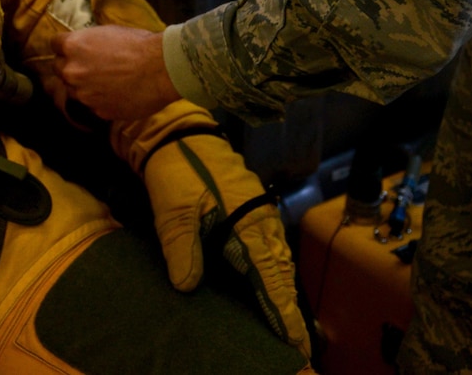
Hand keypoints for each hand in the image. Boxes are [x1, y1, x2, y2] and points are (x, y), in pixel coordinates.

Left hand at [54, 25, 178, 120]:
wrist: (161, 69)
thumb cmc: (139, 45)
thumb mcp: (108, 32)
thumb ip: (88, 42)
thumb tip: (83, 47)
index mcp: (73, 46)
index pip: (55, 44)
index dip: (66, 46)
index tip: (74, 48)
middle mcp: (72, 71)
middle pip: (59, 69)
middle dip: (71, 67)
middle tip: (91, 66)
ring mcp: (84, 94)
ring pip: (74, 90)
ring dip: (84, 86)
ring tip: (107, 81)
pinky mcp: (98, 111)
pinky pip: (92, 105)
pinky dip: (101, 100)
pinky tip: (118, 93)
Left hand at [140, 113, 311, 358]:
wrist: (176, 131)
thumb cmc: (176, 169)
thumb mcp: (174, 209)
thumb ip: (182, 248)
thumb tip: (188, 286)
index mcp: (246, 222)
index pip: (268, 276)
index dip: (281, 309)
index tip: (293, 338)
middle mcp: (260, 219)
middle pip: (280, 270)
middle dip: (288, 306)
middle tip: (297, 340)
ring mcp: (257, 210)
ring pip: (277, 257)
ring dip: (281, 286)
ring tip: (287, 319)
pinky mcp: (249, 205)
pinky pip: (268, 243)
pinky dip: (272, 266)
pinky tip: (267, 280)